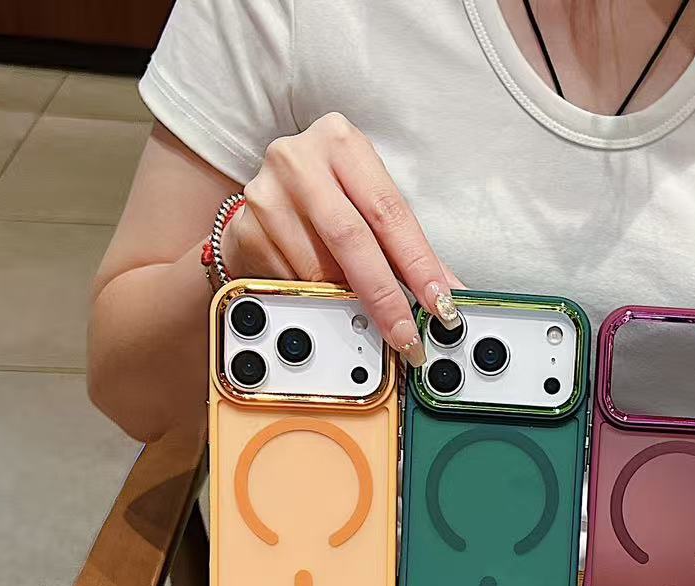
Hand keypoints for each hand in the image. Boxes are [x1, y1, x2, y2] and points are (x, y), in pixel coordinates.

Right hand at [220, 112, 460, 365]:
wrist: (266, 198)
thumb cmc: (328, 200)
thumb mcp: (369, 207)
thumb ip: (409, 249)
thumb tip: (450, 295)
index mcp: (341, 143)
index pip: (390, 212)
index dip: (419, 264)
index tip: (440, 304)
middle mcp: (299, 159)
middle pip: (352, 239)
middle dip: (385, 296)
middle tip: (406, 334)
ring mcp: (265, 192)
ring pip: (318, 268)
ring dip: (346, 299)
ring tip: (357, 307)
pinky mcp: (243, 228)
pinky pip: (291, 282)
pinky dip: (314, 298)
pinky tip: (319, 292)